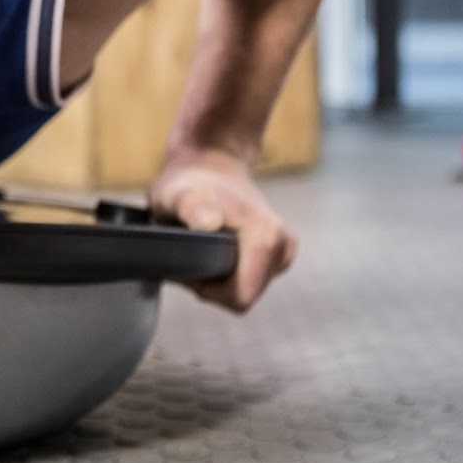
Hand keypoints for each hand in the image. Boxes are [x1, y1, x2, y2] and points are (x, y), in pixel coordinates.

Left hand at [148, 148, 296, 312]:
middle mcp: (282, 247)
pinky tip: (215, 250)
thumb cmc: (191, 180)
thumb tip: (209, 223)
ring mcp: (284, 251)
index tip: (189, 265)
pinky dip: (229, 273)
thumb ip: (192, 209)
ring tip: (201, 247)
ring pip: (246, 290)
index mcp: (266, 238)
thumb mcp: (178, 194)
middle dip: (213, 285)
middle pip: (243, 296)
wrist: (210, 164)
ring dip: (220, 279)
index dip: (207, 290)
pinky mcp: (280, 254)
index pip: (239, 298)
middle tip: (191, 253)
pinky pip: (250, 281)